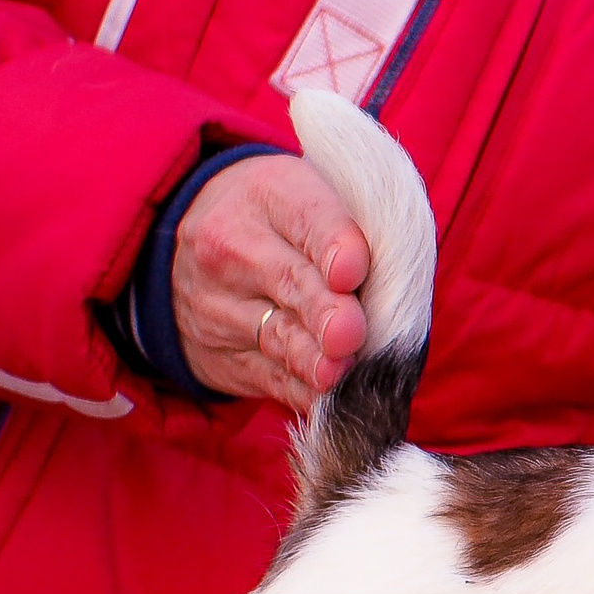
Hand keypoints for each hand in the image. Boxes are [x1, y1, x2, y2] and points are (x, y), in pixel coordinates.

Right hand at [171, 154, 370, 409]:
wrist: (193, 241)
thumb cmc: (286, 221)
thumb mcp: (311, 196)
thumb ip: (358, 230)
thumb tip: (400, 290)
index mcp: (271, 194)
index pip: (308, 218)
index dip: (333, 246)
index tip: (352, 271)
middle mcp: (234, 245)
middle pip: (288, 281)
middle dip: (323, 312)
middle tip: (349, 333)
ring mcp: (218, 303)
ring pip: (275, 336)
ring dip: (311, 359)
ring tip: (336, 372)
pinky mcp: (219, 355)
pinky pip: (266, 378)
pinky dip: (300, 393)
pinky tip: (327, 400)